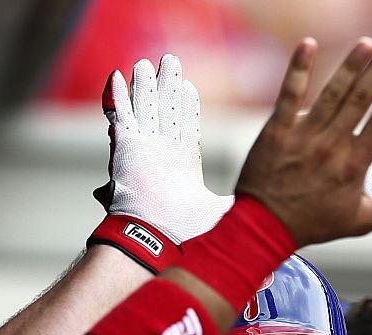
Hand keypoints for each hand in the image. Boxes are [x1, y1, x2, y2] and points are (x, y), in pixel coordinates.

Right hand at [89, 54, 232, 271]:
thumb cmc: (186, 229)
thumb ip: (233, 204)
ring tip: (147, 64)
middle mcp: (163, 151)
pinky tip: (117, 77)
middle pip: (165, 109)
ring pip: (144, 107)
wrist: (156, 235)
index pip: (185, 126)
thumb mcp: (219, 211)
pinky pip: (121, 115)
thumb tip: (254, 206)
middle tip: (170, 61)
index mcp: (183, 163)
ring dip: (145, 85)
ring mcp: (144, 146)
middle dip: (167, 86)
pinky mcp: (126, 145)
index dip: (186, 106)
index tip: (190, 86)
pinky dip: (118, 96)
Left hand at [235, 35, 371, 246]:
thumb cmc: (314, 223)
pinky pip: (289, 94)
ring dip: (350, 65)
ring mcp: (303, 136)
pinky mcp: (278, 129)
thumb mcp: (359, 222)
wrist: (266, 227)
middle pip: (360, 101)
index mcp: (353, 166)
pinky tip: (307, 44)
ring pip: (331, 94)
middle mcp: (331, 147)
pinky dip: (298, 69)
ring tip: (367, 42)